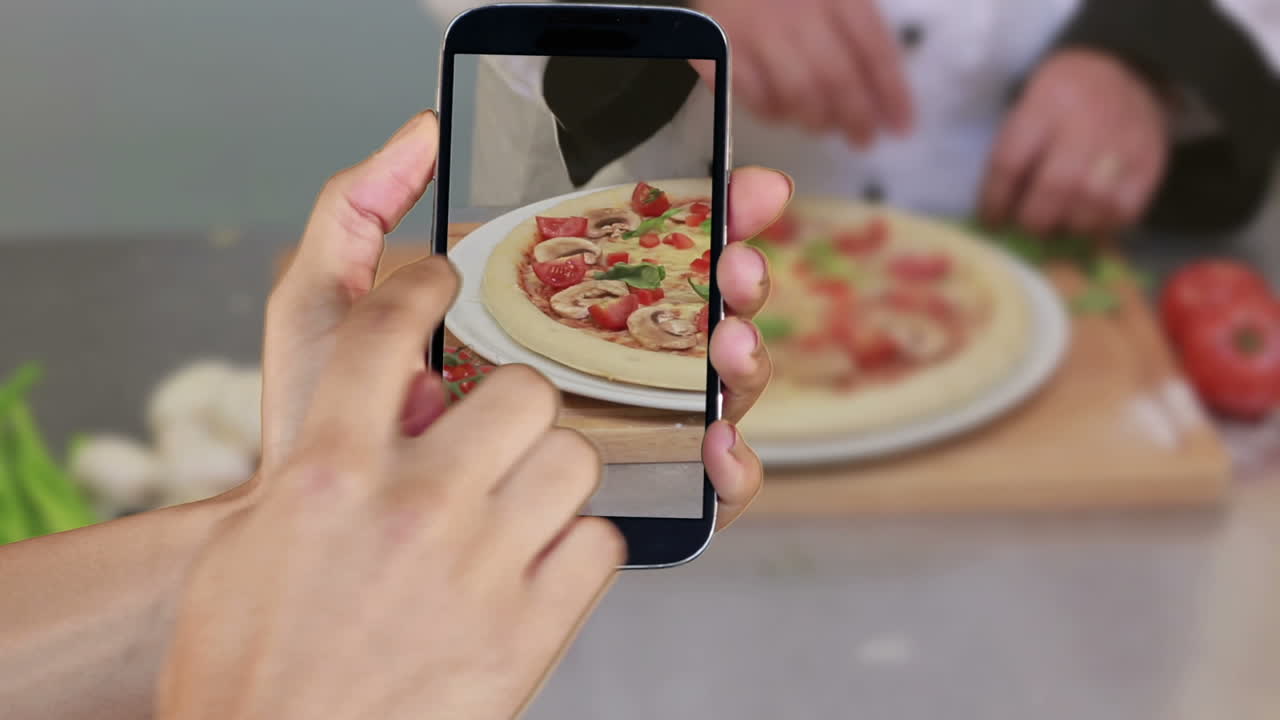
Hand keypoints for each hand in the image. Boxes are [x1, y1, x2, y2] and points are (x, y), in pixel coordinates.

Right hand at [158, 112, 621, 719]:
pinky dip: (580, 551)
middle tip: (499, 432)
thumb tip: (384, 409)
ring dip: (554, 475)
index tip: (438, 279)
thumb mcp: (246, 549)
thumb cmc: (248, 670)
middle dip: (515, 403)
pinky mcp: (528, 634)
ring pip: (575, 460)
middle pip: (522, 389)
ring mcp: (479, 569)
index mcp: (324, 473)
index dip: (418, 285)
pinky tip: (543, 566)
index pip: (383, 330)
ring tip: (525, 502)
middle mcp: (411, 507)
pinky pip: (601, 546)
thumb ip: (314, 464)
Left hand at [258, 112, 789, 533]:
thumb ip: (360, 212)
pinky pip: (708, 487)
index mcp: (551, 307)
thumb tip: (425, 129)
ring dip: (744, 356)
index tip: (731, 186)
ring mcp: (621, 434)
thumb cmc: (321, 423)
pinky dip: (735, 463)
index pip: (651, 251)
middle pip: (701, 309)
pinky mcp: (631, 505)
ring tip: (726, 335)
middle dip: (738, 272)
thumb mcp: (329, 306)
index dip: (704, 212)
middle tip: (736, 258)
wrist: (322, 536)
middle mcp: (598, 364)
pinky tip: (714, 440)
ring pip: (717, 388)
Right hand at [691, 0, 912, 145]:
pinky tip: (782, 112)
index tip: (902, 126)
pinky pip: (754, 97)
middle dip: (856, 117)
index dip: (892, 92)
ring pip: (797, 92)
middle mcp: (797, 11)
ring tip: (822, 125)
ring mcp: (756, 32)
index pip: (873, 48)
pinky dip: (773, 113)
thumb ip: (860, 36)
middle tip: (864, 139)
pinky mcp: (721, 53)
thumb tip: (887, 96)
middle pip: (836, 77)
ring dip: (816, 120)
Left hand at [979, 49, 1169, 238]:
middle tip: (1026, 227)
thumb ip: (1013, 151)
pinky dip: (1100, 226)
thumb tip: (999, 211)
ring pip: (1091, 204)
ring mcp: (1123, 144)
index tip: (991, 221)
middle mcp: (1087, 122)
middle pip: (1055, 187)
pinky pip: (1123, 211)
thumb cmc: (1063, 101)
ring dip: (1067, 226)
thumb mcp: (1029, 105)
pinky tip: (1086, 223)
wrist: (1128, 74)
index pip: (1010, 162)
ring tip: (1056, 226)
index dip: (995, 200)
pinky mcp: (1149, 164)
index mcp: (1046, 103)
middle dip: (1033, 219)